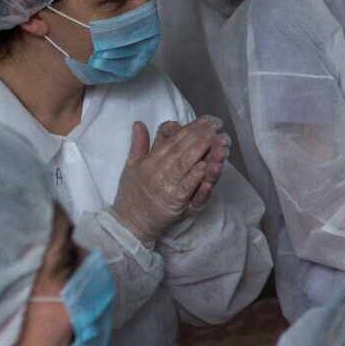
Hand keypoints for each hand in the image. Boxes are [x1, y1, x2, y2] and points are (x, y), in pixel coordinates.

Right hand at [112, 117, 225, 244]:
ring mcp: (166, 187)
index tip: (205, 120)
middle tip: (215, 124)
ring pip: (186, 165)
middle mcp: (157, 172)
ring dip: (202, 151)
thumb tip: (139, 123)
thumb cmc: (131, 195)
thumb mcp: (131, 167)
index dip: (189, 129)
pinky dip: (196, 175)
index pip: (172, 141)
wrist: (128, 224)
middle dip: (200, 136)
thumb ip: (138, 145)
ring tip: (216, 138)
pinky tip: (206, 164)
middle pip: (182, 150)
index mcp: (149, 162)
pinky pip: (187, 187)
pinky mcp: (174, 202)